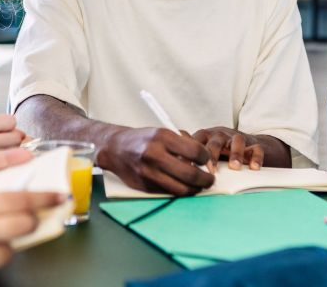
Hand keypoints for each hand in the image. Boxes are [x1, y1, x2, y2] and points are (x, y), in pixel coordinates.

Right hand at [0, 114, 26, 166]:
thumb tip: (24, 136)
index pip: (11, 121)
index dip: (10, 128)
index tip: (4, 134)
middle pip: (17, 138)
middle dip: (14, 142)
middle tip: (3, 149)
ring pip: (13, 154)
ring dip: (11, 156)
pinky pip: (3, 170)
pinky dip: (4, 169)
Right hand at [98, 127, 213, 195]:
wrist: (116, 148)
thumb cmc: (144, 140)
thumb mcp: (163, 132)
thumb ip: (183, 143)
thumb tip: (205, 158)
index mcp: (162, 137)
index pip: (195, 151)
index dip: (206, 158)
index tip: (207, 160)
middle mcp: (154, 154)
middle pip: (190, 174)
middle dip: (206, 180)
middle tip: (210, 180)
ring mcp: (148, 172)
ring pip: (181, 188)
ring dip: (195, 189)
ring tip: (200, 186)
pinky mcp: (144, 186)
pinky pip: (169, 193)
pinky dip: (180, 191)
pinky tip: (184, 187)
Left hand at [192, 127, 264, 170]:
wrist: (248, 145)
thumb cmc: (221, 151)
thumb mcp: (204, 150)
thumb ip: (190, 156)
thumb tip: (173, 164)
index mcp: (207, 137)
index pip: (197, 141)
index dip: (193, 153)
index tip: (189, 168)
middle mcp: (222, 135)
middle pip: (215, 140)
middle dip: (212, 155)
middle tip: (210, 170)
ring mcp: (238, 139)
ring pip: (236, 141)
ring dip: (235, 154)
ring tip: (234, 167)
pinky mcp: (254, 144)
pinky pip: (256, 148)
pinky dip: (255, 157)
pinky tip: (253, 167)